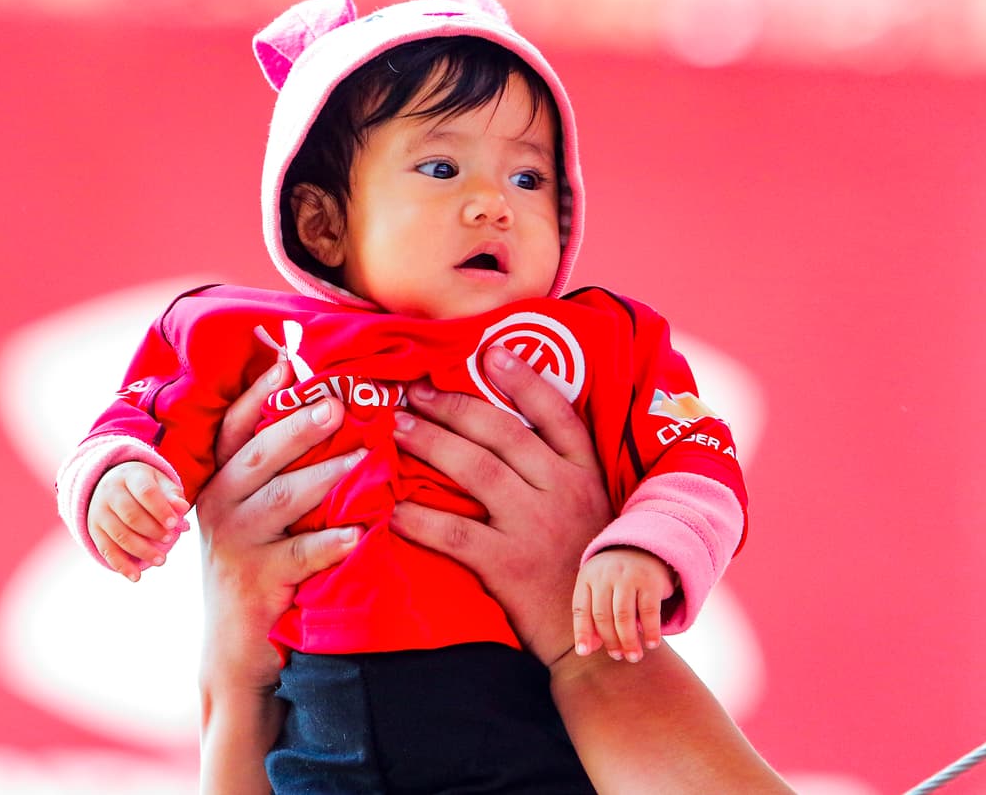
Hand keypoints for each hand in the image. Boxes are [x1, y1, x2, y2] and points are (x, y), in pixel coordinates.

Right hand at [88, 460, 190, 580]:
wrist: (110, 484)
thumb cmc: (144, 486)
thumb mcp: (159, 482)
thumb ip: (172, 495)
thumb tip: (182, 508)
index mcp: (130, 475)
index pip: (145, 492)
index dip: (160, 509)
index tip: (175, 524)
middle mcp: (110, 492)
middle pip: (130, 514)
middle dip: (152, 530)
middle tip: (169, 541)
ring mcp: (99, 512)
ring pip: (119, 534)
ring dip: (141, 550)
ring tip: (161, 560)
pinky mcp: (94, 530)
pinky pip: (106, 550)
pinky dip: (121, 565)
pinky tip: (136, 577)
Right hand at [195, 361, 362, 694]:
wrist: (236, 647)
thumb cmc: (262, 565)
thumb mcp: (262, 513)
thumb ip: (284, 467)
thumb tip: (332, 405)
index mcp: (223, 480)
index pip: (235, 427)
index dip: (259, 392)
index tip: (288, 359)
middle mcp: (221, 506)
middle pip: (257, 454)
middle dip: (297, 425)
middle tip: (337, 402)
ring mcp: (235, 545)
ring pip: (279, 499)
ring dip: (322, 475)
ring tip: (364, 458)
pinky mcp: (257, 582)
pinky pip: (297, 557)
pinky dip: (327, 544)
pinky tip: (357, 534)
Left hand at [389, 345, 612, 665]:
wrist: (593, 633)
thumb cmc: (581, 564)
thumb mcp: (589, 506)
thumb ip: (556, 469)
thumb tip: (505, 425)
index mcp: (583, 472)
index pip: (555, 413)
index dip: (522, 379)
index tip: (490, 351)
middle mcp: (562, 491)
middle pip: (501, 432)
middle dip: (453, 405)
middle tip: (414, 389)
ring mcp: (535, 527)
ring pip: (475, 470)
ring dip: (431, 442)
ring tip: (397, 426)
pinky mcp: (509, 566)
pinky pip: (454, 533)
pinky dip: (419, 517)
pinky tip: (392, 506)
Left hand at [573, 546, 674, 662]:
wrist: (645, 549)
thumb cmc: (616, 579)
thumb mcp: (599, 590)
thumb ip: (592, 616)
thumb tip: (588, 649)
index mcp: (587, 577)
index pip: (581, 609)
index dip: (582, 633)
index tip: (584, 653)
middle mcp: (605, 575)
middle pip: (603, 616)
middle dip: (611, 641)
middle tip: (619, 657)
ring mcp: (627, 576)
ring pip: (624, 616)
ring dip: (629, 641)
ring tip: (634, 656)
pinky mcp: (650, 581)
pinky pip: (649, 611)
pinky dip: (650, 631)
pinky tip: (652, 644)